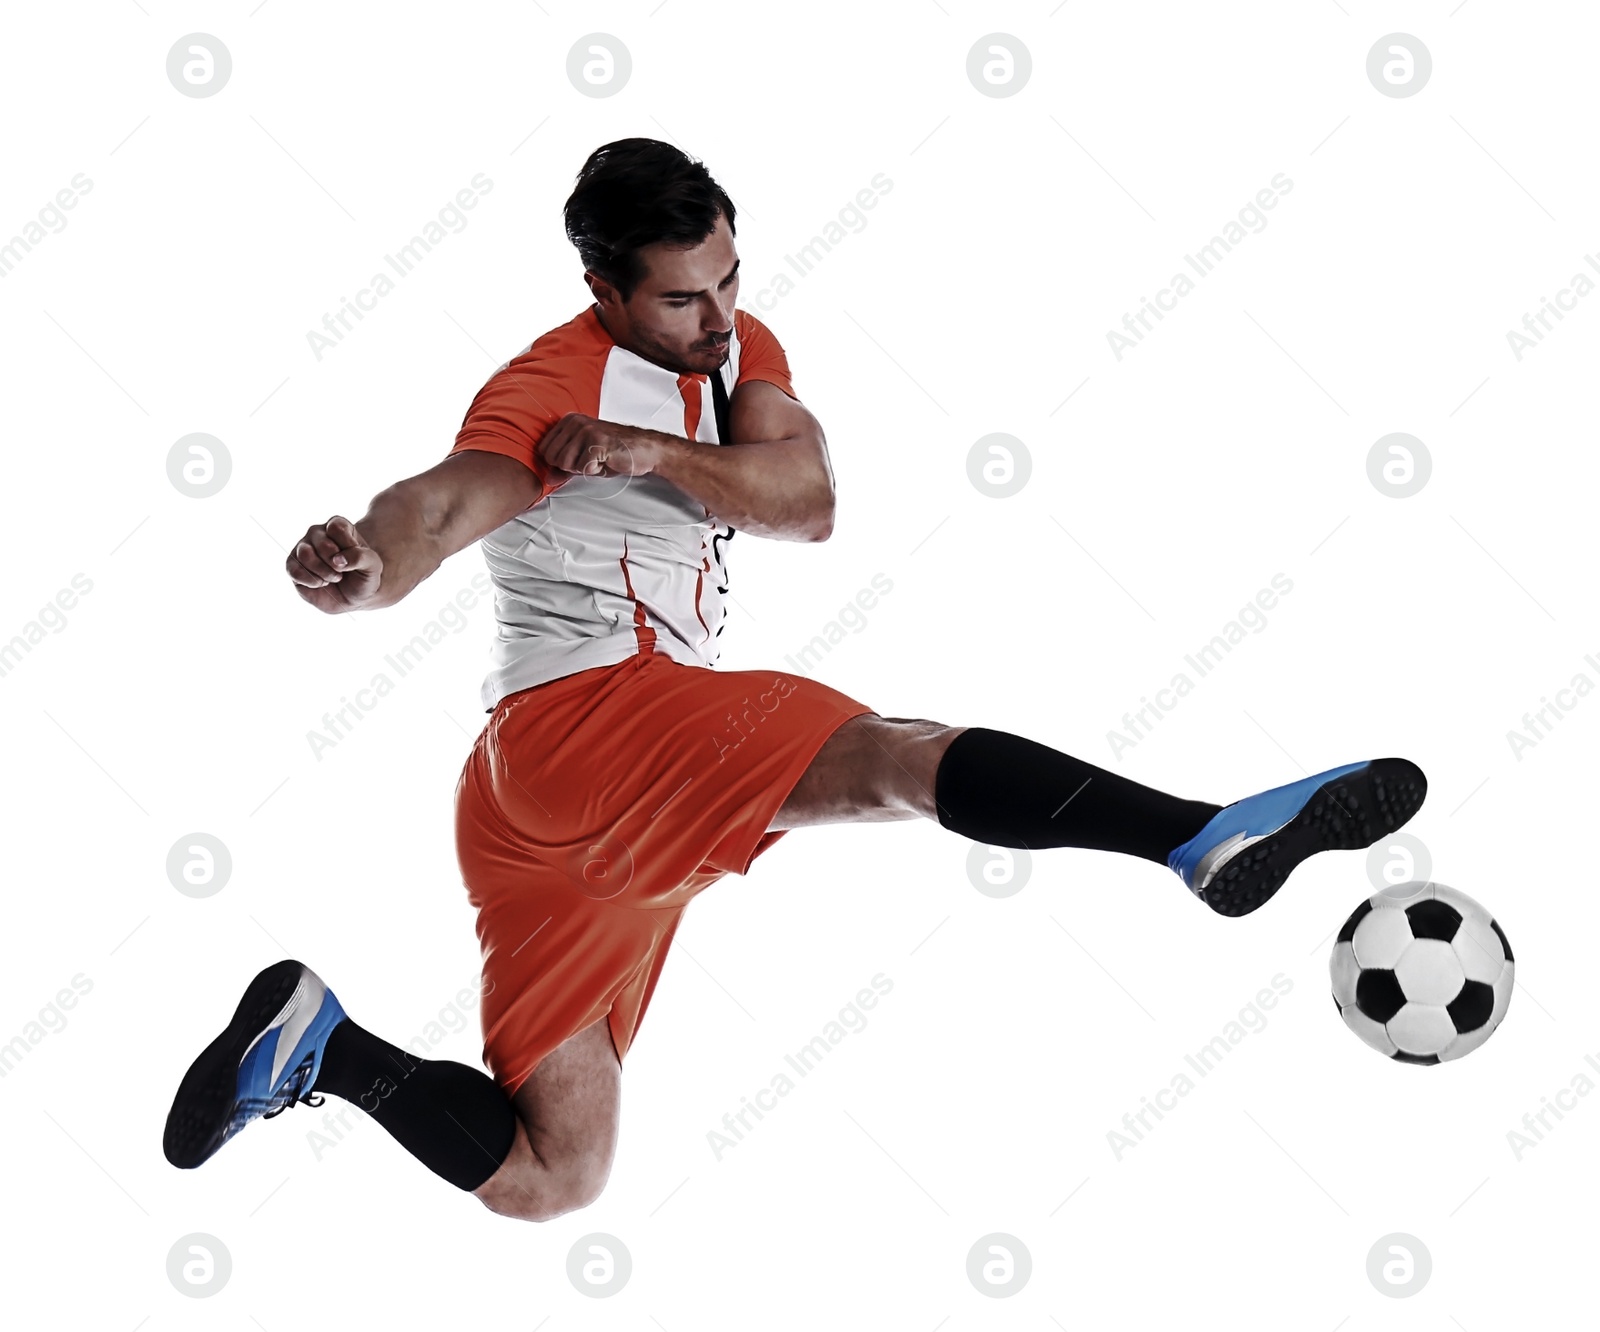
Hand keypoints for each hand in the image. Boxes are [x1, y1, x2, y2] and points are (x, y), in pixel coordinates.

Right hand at [287, 515, 383, 613]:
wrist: (355, 596)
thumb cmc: (364, 575)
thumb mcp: (372, 565)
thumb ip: (360, 557)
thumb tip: (337, 559)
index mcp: (337, 526)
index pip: (337, 527)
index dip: (348, 546)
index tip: (355, 558)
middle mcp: (317, 533)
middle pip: (322, 543)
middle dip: (335, 563)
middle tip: (343, 572)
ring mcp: (303, 549)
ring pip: (305, 554)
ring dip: (323, 572)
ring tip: (334, 578)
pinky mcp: (293, 566)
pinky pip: (294, 570)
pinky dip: (311, 581)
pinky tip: (321, 583)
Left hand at [538, 413, 661, 478]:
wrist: (645, 450)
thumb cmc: (616, 452)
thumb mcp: (585, 459)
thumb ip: (565, 467)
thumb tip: (547, 478)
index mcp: (569, 420)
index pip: (544, 449)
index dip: (559, 462)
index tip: (579, 458)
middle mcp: (576, 422)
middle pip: (552, 457)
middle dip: (570, 466)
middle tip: (589, 461)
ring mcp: (586, 430)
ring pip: (565, 463)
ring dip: (582, 468)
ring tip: (598, 460)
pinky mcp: (597, 442)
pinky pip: (583, 468)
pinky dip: (595, 471)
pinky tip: (606, 461)